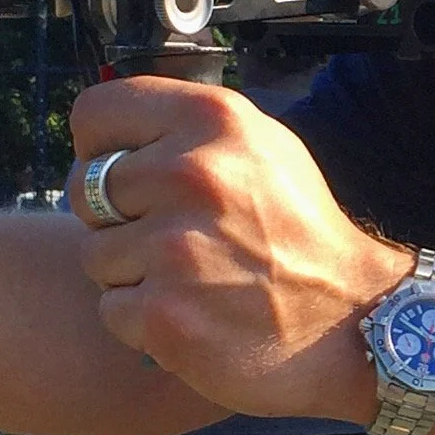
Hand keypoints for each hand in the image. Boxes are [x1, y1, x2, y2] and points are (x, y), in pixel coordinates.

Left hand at [68, 79, 407, 423]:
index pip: (94, 113)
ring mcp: (175, 248)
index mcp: (214, 121)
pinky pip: (110, 308)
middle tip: (173, 234)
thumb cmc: (299, 231)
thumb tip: (107, 130)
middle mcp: (191, 174)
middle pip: (85, 188)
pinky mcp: (164, 315)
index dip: (98, 145)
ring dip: (129, 271)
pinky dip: (141, 319)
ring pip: (94, 253)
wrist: (349, 321)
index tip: (122, 169)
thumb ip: (186, 127)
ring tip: (190, 275)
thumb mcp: (261, 146)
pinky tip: (192, 312)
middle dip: (116, 216)